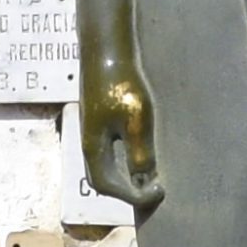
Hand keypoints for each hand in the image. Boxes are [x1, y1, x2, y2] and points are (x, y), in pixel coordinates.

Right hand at [82, 55, 161, 207]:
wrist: (107, 50)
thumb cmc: (122, 83)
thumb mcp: (137, 120)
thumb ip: (140, 152)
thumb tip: (144, 181)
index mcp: (93, 147)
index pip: (107, 186)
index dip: (131, 196)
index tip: (157, 193)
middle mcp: (89, 143)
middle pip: (102, 181)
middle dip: (127, 192)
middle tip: (154, 191)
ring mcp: (92, 131)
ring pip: (105, 166)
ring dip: (126, 177)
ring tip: (151, 177)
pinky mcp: (100, 120)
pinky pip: (110, 152)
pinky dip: (125, 162)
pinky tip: (143, 154)